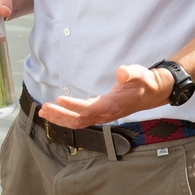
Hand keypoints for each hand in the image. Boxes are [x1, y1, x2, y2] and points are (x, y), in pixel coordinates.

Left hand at [37, 64, 172, 128]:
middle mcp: (105, 114)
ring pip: (77, 122)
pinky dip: (66, 117)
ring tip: (43, 111)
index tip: (59, 99)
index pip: (89, 109)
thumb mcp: (138, 73)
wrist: (151, 93)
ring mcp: (101, 115)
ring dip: (60, 118)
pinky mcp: (99, 113)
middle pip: (79, 120)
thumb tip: (121, 72)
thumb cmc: (142, 82)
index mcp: (112, 105)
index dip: (74, 106)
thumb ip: (130, 73)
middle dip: (60, 116)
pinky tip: (56, 111)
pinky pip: (80, 119)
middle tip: (44, 108)